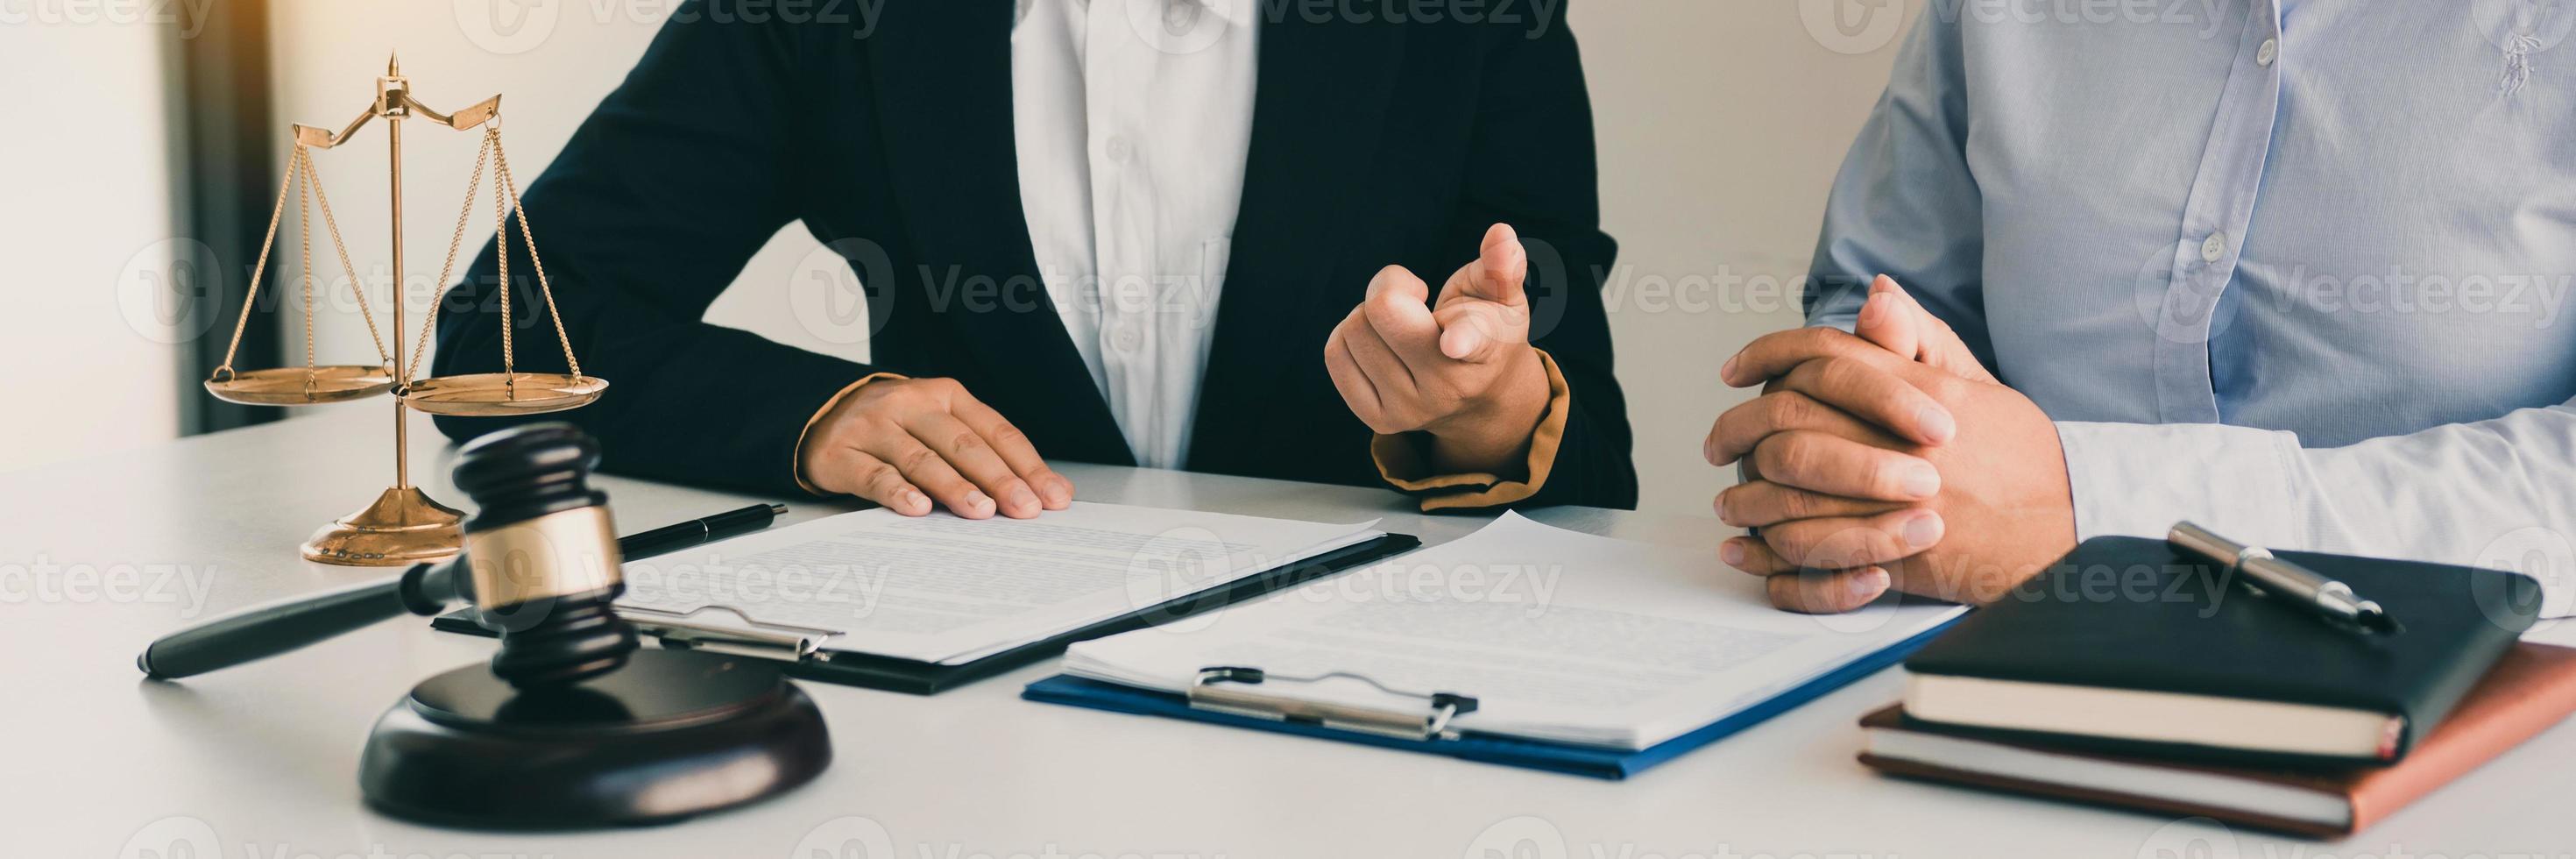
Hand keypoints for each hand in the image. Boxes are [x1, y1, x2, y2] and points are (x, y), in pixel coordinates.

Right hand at [798, 377, 1073, 518]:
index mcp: (947, 396)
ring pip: (922, 459)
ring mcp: (876, 428)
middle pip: (963, 444)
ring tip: (982, 510)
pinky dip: (898, 492)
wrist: (823, 415)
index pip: (996, 431)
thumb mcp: (942, 426)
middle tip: (1025, 508)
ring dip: (955, 487)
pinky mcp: (843, 453)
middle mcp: (912, 405)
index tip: (1052, 497)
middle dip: (1000, 479)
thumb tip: (1045, 491)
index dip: (1027, 465)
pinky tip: (919, 508)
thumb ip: (987, 453)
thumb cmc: (897, 428)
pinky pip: (874, 475)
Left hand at [1325, 223, 1553, 473]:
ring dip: (1369, 315)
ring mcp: (1409, 409)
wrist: (1480, 397)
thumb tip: (1501, 233)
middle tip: (1415, 300)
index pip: (1470, 339)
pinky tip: (1381, 344)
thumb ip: (1502, 264)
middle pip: (1381, 308)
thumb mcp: (1503, 297)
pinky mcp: (1377, 419)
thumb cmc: (1487, 330)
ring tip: (1402, 327)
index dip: (1459, 338)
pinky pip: (1335, 354)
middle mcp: (1445, 387)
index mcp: (1483, 349)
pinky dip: (1350, 336)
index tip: (1453, 343)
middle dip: (1389, 288)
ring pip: (1352, 329)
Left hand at [1706, 277, 2074, 611]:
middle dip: (1739, 429)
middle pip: (1793, 421)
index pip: (1825, 357)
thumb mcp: (1976, 382)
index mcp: (1919, 392)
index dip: (1768, 355)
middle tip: (1717, 443)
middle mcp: (1902, 442)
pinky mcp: (1899, 557)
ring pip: (1793, 491)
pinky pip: (1819, 554)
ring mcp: (1899, 501)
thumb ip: (1919, 338)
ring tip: (1729, 499)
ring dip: (1748, 496)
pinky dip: (1775, 555)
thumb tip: (1876, 292)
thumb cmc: (2021, 454)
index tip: (1735, 370)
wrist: (2073, 523)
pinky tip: (1751, 550)